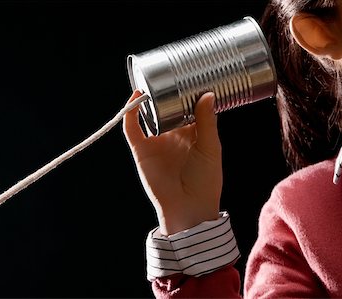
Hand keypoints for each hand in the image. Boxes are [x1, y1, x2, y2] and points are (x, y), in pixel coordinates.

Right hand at [123, 90, 222, 235]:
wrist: (188, 207)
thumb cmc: (205, 181)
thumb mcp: (211, 148)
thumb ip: (207, 121)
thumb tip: (208, 95)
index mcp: (192, 135)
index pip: (188, 110)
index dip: (188, 94)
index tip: (191, 76)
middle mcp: (173, 136)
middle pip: (166, 110)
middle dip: (166, 93)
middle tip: (170, 73)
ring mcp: (156, 142)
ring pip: (148, 116)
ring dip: (147, 100)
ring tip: (151, 81)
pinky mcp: (142, 150)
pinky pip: (132, 129)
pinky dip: (130, 113)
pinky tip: (135, 98)